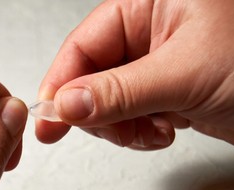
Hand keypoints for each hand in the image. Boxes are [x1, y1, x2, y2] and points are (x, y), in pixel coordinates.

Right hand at [36, 0, 233, 148]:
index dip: (61, 83)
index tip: (49, 117)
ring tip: (151, 130)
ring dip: (121, 126)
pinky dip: (139, 133)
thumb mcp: (185, 73)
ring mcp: (154, 67)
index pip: (83, 45)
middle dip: (97, 112)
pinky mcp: (164, 94)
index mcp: (147, 7)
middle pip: (91, 78)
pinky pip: (130, 117)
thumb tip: (67, 104)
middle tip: (111, 130)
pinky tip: (163, 131)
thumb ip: (120, 91)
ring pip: (108, 103)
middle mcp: (147, 35)